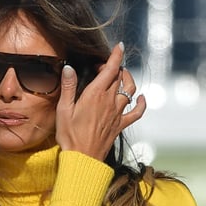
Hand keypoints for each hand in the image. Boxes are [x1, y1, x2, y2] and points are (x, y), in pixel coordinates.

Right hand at [55, 42, 146, 160]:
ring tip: (122, 75)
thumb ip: (68, 87)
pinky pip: (137, 112)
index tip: (118, 46)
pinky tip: (142, 97)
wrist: (83, 158)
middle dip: (115, 67)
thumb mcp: (63, 110)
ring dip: (128, 79)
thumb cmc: (69, 135)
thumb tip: (69, 68)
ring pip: (130, 89)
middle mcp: (110, 101)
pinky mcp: (121, 125)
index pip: (110, 69)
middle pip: (120, 77)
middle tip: (105, 67)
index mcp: (95, 94)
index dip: (115, 56)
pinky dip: (142, 103)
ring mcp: (118, 113)